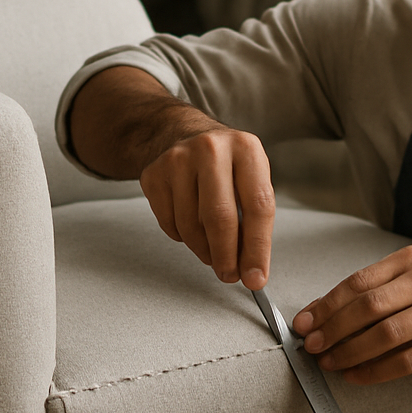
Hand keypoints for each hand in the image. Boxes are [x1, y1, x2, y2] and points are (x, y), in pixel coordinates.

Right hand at [138, 126, 275, 288]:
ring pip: (191, 226)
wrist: (182, 135)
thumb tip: (252, 270)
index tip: (256, 277)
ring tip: (212, 250)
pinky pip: (170, 225)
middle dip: (226, 257)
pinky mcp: (153, 175)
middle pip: (219, 218)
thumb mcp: (250, 179)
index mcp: (246, 148)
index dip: (257, 248)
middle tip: (230, 275)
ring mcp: (177, 160)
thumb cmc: (225, 165)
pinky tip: (192, 227)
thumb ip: (254, 221)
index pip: (257, 206)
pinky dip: (183, 238)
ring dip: (204, 250)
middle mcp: (211, 149)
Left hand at [291, 246, 411, 382]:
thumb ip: (376, 292)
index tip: (305, 323)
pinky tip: (358, 375)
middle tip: (312, 346)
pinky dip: (376, 371)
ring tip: (331, 363)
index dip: (326, 304)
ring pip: (385, 335)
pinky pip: (406, 361)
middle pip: (368, 307)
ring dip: (350, 352)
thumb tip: (323, 314)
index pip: (359, 281)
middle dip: (333, 329)